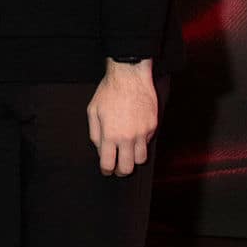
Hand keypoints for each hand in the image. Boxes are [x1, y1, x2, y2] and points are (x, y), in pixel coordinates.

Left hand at [87, 60, 156, 176]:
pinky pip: (147, 142)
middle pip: (127, 168)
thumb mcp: (93, 111)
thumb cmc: (110, 91)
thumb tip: (101, 150)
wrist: (130, 75)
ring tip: (128, 153)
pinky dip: (141, 143)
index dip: (106, 170)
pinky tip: (135, 134)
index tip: (106, 169)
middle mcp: (127, 137)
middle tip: (118, 167)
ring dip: (133, 159)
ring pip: (141, 159)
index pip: (109, 164)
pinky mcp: (153, 125)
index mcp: (110, 135)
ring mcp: (143, 132)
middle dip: (121, 171)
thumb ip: (95, 134)